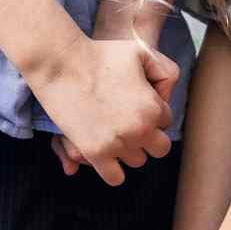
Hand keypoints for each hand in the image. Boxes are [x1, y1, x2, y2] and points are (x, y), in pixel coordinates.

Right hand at [29, 35, 179, 184]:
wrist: (63, 64)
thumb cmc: (101, 54)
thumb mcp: (142, 52)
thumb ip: (165, 73)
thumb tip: (164, 100)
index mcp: (152, 108)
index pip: (167, 121)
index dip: (155, 110)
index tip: (139, 101)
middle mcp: (138, 130)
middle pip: (160, 147)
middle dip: (150, 134)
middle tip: (132, 119)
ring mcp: (116, 145)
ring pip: (138, 161)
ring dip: (132, 149)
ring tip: (117, 129)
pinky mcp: (94, 153)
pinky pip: (115, 177)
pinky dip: (115, 170)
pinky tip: (109, 151)